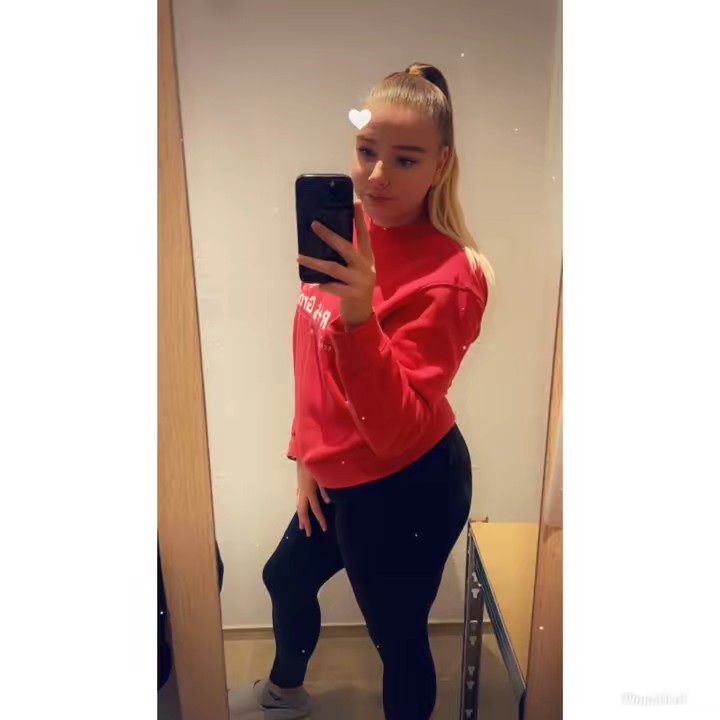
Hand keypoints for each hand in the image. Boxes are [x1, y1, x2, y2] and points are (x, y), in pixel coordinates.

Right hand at [296, 460, 330, 536]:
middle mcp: (303, 491)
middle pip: (302, 510)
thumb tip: (328, 502)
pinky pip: (299, 499)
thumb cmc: (314, 462)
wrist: (303, 452)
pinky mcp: (300, 485)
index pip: (315, 508)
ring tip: (302, 525)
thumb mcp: (323, 476)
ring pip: (299, 505)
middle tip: (308, 533)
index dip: (320, 519)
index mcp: (309, 490)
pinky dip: (300, 507)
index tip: (324, 528)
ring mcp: (300, 488)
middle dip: (305, 522)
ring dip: (301, 516)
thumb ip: (325, 489)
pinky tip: (302, 508)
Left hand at [297, 200, 375, 329]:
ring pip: (333, 268)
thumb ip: (348, 257)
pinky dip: (324, 285)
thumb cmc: (354, 287)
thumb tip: (326, 239)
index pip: (364, 236)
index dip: (360, 220)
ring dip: (315, 262)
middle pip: (346, 247)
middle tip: (314, 225)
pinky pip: (333, 287)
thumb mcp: (357, 269)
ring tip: (300, 257)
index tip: (355, 203)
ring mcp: (359, 281)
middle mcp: (366, 267)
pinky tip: (315, 284)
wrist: (361, 313)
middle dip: (329, 236)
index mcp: (367, 258)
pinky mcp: (353, 294)